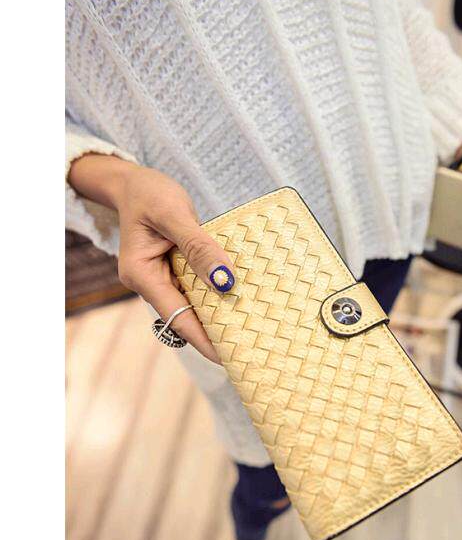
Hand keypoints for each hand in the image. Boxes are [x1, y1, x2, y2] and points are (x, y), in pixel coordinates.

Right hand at [68, 155, 233, 362]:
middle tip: (250, 348)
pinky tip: (239, 298)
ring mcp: (160, 279)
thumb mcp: (174, 214)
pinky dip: (215, 292)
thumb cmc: (148, 193)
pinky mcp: (171, 271)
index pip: (177, 316)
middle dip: (214, 332)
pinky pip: (195, 287)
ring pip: (192, 304)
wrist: (131, 182)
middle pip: (185, 316)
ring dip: (217, 313)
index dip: (203, 339)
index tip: (229, 357)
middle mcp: (149, 283)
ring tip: (251, 328)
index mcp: (142, 275)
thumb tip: (226, 282)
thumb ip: (199, 248)